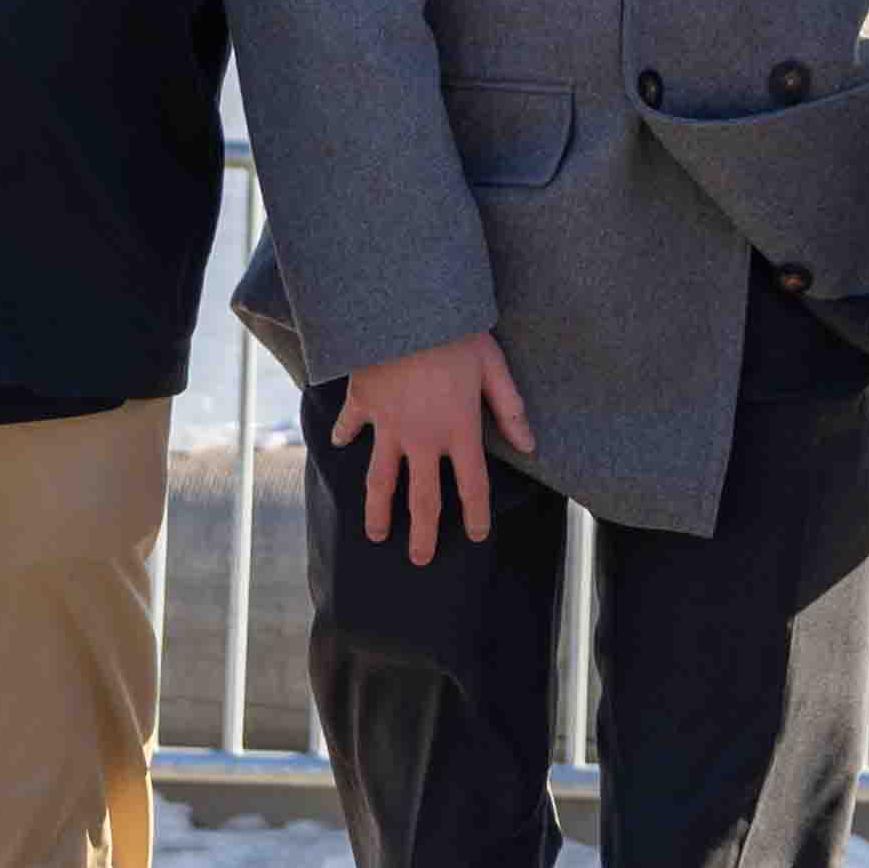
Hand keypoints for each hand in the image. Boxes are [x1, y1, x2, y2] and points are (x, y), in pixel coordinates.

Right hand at [330, 329, 529, 567]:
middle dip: (422, 534)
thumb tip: (530, 446)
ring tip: (376, 535)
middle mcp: (423, 439)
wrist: (404, 307)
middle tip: (419, 560)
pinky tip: (338, 444)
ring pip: (381, 481)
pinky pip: (350, 426)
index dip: (476, 516)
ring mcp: (388, 426)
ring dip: (378, 511)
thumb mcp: (493, 366)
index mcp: (459, 431)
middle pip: (422, 499)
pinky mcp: (363, 403)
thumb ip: (510, 408)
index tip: (476, 536)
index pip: (472, 487)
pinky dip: (344, 435)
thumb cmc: (456, 332)